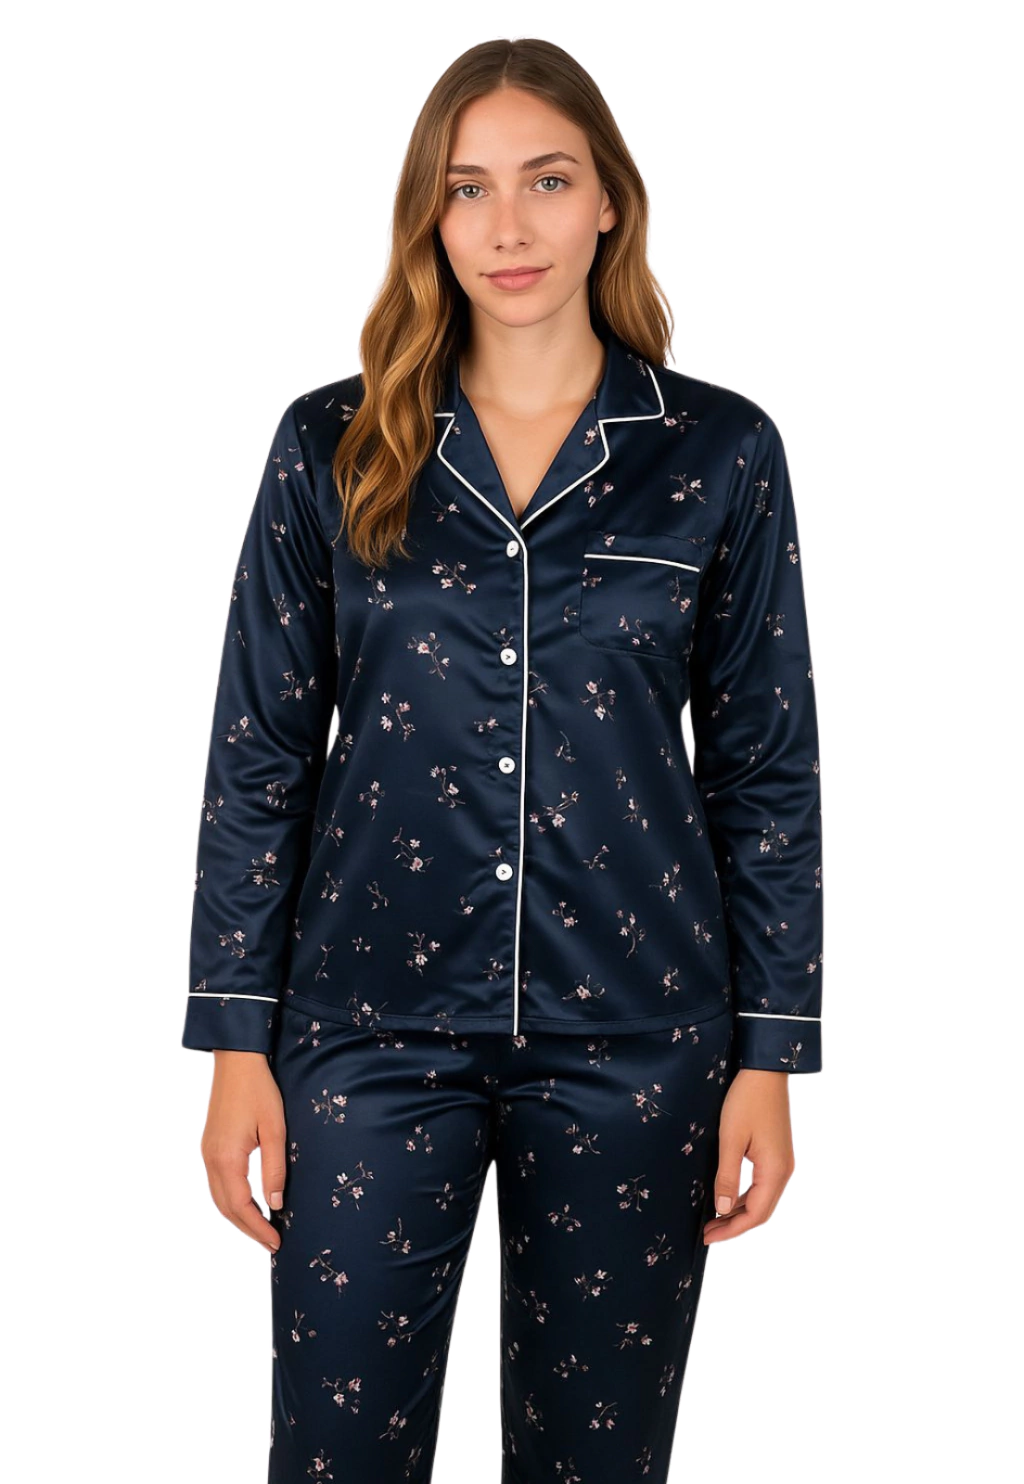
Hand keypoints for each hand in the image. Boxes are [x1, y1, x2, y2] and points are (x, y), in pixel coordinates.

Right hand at [200, 1051, 287, 1253]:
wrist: (236, 1059)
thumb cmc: (259, 1090)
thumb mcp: (274, 1128)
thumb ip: (275, 1168)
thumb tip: (276, 1204)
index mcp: (226, 1158)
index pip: (241, 1206)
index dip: (258, 1227)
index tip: (277, 1242)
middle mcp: (211, 1159)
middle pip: (226, 1208)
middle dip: (248, 1229)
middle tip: (272, 1243)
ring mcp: (207, 1152)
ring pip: (219, 1197)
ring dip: (239, 1216)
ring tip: (262, 1229)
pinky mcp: (211, 1145)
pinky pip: (218, 1183)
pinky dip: (232, 1200)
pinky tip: (249, 1203)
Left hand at [703, 1068, 794, 1243]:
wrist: (765, 1071)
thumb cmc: (747, 1101)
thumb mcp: (731, 1139)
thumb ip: (726, 1176)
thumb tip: (721, 1210)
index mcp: (775, 1171)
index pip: (755, 1214)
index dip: (732, 1229)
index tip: (708, 1237)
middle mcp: (783, 1171)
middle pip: (761, 1212)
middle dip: (734, 1225)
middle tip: (708, 1233)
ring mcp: (782, 1163)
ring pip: (762, 1199)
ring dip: (739, 1212)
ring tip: (713, 1220)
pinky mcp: (776, 1154)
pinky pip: (761, 1185)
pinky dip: (744, 1197)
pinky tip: (727, 1198)